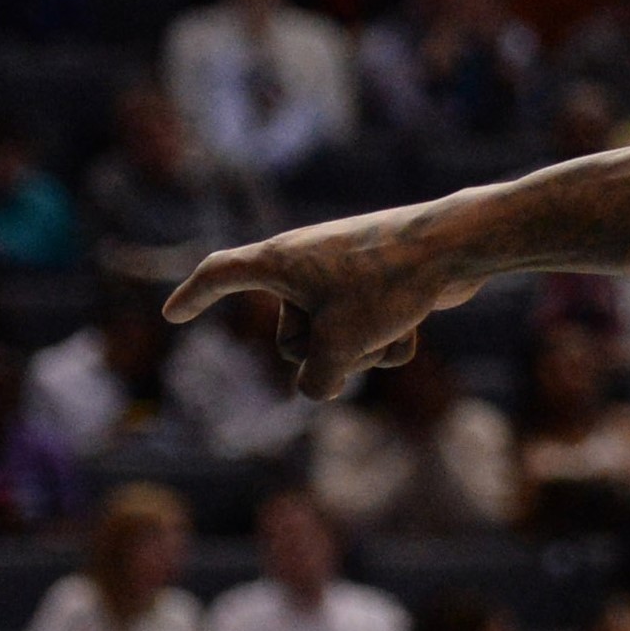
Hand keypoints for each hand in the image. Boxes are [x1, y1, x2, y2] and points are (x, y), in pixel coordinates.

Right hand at [163, 203, 485, 398]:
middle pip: (293, 341)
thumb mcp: (340, 346)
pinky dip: (392, 339)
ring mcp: (344, 274)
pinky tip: (417, 322)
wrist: (457, 244)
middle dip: (326, 352)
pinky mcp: (380, 286)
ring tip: (392, 321)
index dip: (194, 297)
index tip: (172, 315)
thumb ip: (316, 381)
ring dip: (366, 349)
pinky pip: (372, 333)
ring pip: (338, 343)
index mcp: (280, 261)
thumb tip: (323, 386)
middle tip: (356, 329)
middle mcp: (305, 262)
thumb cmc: (389, 284)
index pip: (221, 275)